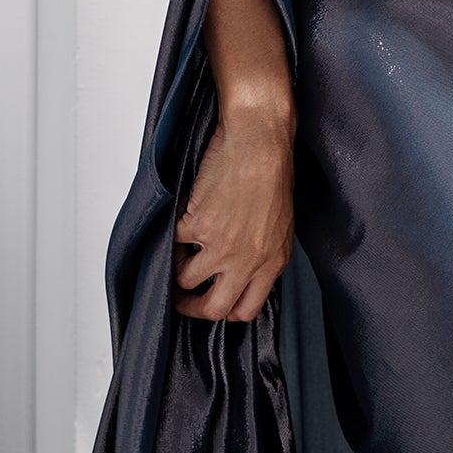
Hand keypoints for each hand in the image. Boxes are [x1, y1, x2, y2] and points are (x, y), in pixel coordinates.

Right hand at [173, 97, 294, 320]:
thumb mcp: (280, 225)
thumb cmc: (273, 173)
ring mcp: (221, 246)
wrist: (259, 142)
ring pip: (185, 280)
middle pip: (213, 309)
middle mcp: (247, 260)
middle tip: (182, 296)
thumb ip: (262, 254)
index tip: (212, 299)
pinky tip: (181, 218)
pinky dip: (172, 232)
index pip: (245, 310)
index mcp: (272, 263)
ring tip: (180, 250)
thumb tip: (241, 271)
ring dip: (177, 267)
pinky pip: (174, 242)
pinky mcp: (198, 225)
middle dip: (191, 307)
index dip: (225, 310)